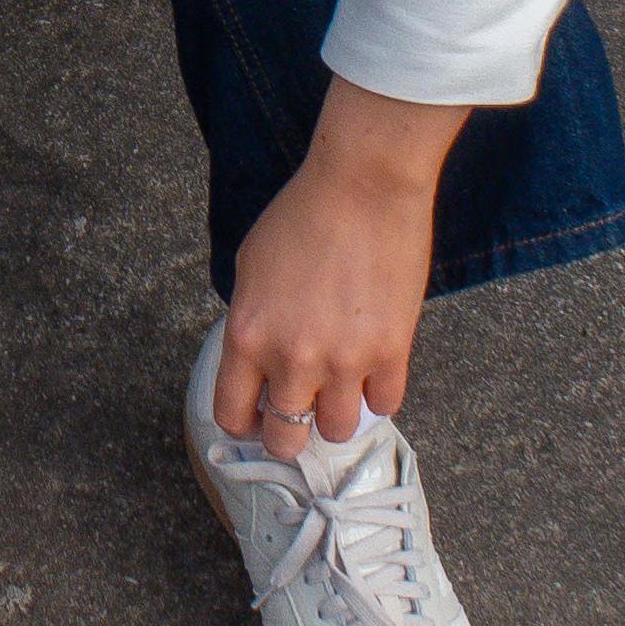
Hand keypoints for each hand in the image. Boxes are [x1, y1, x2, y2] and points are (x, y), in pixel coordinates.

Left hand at [211, 79, 467, 447]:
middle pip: (285, 440)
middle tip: (300, 412)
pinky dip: (378, 394)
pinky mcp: (392, 351)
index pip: (232, 414)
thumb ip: (251, 324)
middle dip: (289, 434)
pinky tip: (374, 369)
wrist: (363, 186)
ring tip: (341, 389)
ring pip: (338, 430)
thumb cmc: (302, 216)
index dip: (245, 423)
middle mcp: (292, 359)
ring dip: (337, 415)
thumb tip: (258, 363)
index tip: (257, 417)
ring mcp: (344, 360)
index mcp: (247, 337)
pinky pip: (385, 404)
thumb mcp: (250, 271)